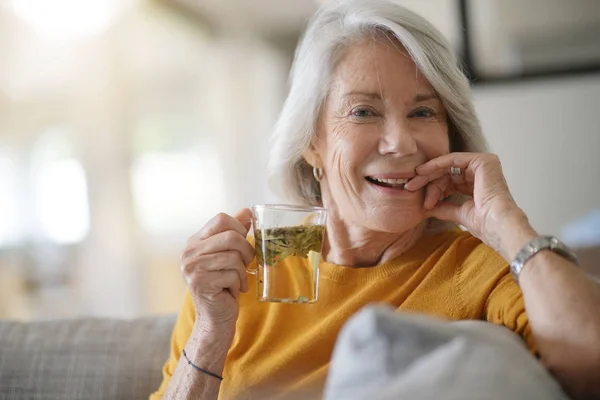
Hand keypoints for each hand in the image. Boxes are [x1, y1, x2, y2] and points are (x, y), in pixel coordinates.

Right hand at [180, 209, 254, 336]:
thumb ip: (235, 233)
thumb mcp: (229, 255)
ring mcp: (192, 268)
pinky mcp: (200, 283)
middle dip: (246, 251)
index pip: (221, 218)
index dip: (239, 229)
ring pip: (233, 257)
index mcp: (195, 241)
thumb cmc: (223, 284)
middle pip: (231, 237)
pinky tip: (231, 291)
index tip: (242, 244)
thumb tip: (247, 211)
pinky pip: (232, 275)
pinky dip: (238, 284)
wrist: (215, 317)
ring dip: (242, 271)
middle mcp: (189, 252)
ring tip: (236, 280)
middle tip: (246, 264)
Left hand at [404, 153, 529, 257]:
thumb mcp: (459, 213)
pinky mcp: (483, 161)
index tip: (414, 193)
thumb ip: (444, 207)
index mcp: (478, 185)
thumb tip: (428, 207)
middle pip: (447, 172)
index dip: (432, 188)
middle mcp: (482, 173)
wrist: (497, 225)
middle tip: (409, 186)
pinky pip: (453, 159)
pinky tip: (423, 172)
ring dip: (429, 175)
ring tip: (414, 185)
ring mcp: (484, 165)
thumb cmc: (484, 224)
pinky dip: (436, 165)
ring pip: (448, 166)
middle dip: (426, 179)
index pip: (450, 182)